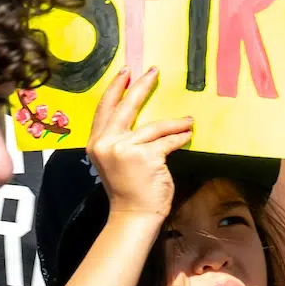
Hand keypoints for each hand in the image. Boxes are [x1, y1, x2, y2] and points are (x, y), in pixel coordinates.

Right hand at [85, 67, 192, 219]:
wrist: (133, 215)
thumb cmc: (126, 187)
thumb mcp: (113, 160)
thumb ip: (119, 139)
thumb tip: (138, 118)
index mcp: (96, 142)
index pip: (105, 109)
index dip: (115, 89)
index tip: (126, 72)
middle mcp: (106, 143)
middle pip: (125, 107)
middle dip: (140, 86)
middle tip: (153, 71)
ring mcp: (125, 149)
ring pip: (153, 127)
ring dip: (174, 122)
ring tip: (187, 119)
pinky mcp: (146, 157)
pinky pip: (167, 140)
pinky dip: (180, 137)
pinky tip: (188, 134)